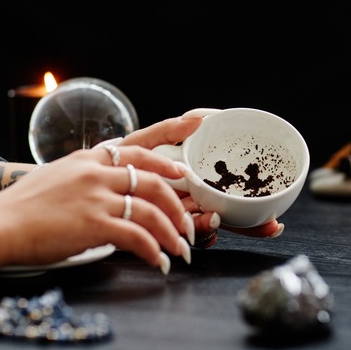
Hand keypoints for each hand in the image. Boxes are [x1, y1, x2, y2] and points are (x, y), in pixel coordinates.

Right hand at [0, 144, 191, 272]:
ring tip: (179, 251)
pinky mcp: (93, 224)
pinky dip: (153, 251)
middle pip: (154, 181)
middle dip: (178, 205)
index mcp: (90, 159)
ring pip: (151, 211)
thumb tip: (113, 188)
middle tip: (189, 225)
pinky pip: (137, 236)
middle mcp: (96, 173)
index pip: (138, 144)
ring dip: (171, 234)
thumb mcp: (59, 176)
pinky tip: (158, 262)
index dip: (169, 141)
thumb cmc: (24, 206)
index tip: (191, 142)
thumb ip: (89, 177)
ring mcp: (96, 197)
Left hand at [112, 109, 284, 245]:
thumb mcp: (140, 145)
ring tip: (218, 220)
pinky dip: (193, 230)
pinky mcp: (150, 228)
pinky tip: (204, 224)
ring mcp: (167, 218)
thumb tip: (200, 116)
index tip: (273, 219)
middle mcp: (183, 205)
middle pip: (224, 218)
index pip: (226, 201)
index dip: (252, 210)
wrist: (77, 190)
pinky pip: (176, 233)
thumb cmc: (111, 165)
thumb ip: (168, 131)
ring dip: (218, 227)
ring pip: (202, 227)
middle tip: (269, 226)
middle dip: (250, 225)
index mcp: (188, 187)